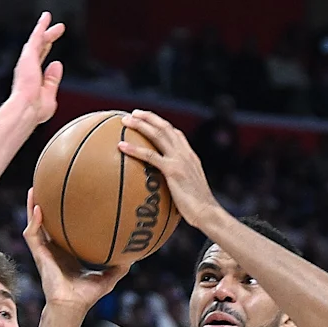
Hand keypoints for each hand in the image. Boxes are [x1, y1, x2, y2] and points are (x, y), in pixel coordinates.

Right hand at [9, 13, 64, 125]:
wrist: (26, 110)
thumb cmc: (35, 110)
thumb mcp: (49, 95)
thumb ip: (53, 80)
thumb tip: (57, 64)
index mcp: (32, 78)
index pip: (40, 60)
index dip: (46, 50)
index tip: (50, 42)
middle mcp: (28, 68)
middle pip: (40, 47)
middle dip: (48, 37)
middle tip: (57, 29)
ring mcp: (28, 61)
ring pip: (38, 40)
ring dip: (45, 28)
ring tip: (50, 18)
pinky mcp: (29, 56)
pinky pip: (37, 37)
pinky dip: (41, 26)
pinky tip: (46, 18)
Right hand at [24, 188, 127, 314]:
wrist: (71, 307)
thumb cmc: (87, 296)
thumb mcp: (108, 278)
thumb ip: (120, 266)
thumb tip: (136, 255)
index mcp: (67, 252)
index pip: (64, 230)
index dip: (65, 215)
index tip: (71, 198)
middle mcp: (53, 249)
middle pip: (47, 222)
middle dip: (46, 204)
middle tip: (49, 185)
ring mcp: (44, 251)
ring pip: (34, 224)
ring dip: (32, 207)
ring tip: (34, 188)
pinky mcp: (38, 256)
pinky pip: (32, 235)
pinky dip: (34, 221)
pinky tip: (38, 207)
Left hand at [119, 110, 218, 228]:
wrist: (207, 212)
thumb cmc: (198, 209)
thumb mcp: (190, 191)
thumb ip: (179, 184)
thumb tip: (166, 192)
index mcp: (190, 157)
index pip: (176, 134)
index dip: (161, 124)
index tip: (148, 120)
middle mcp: (185, 154)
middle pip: (165, 127)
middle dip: (148, 117)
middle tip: (133, 114)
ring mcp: (179, 160)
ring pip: (157, 134)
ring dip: (140, 124)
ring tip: (125, 121)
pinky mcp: (172, 170)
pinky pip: (150, 156)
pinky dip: (134, 149)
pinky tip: (121, 146)